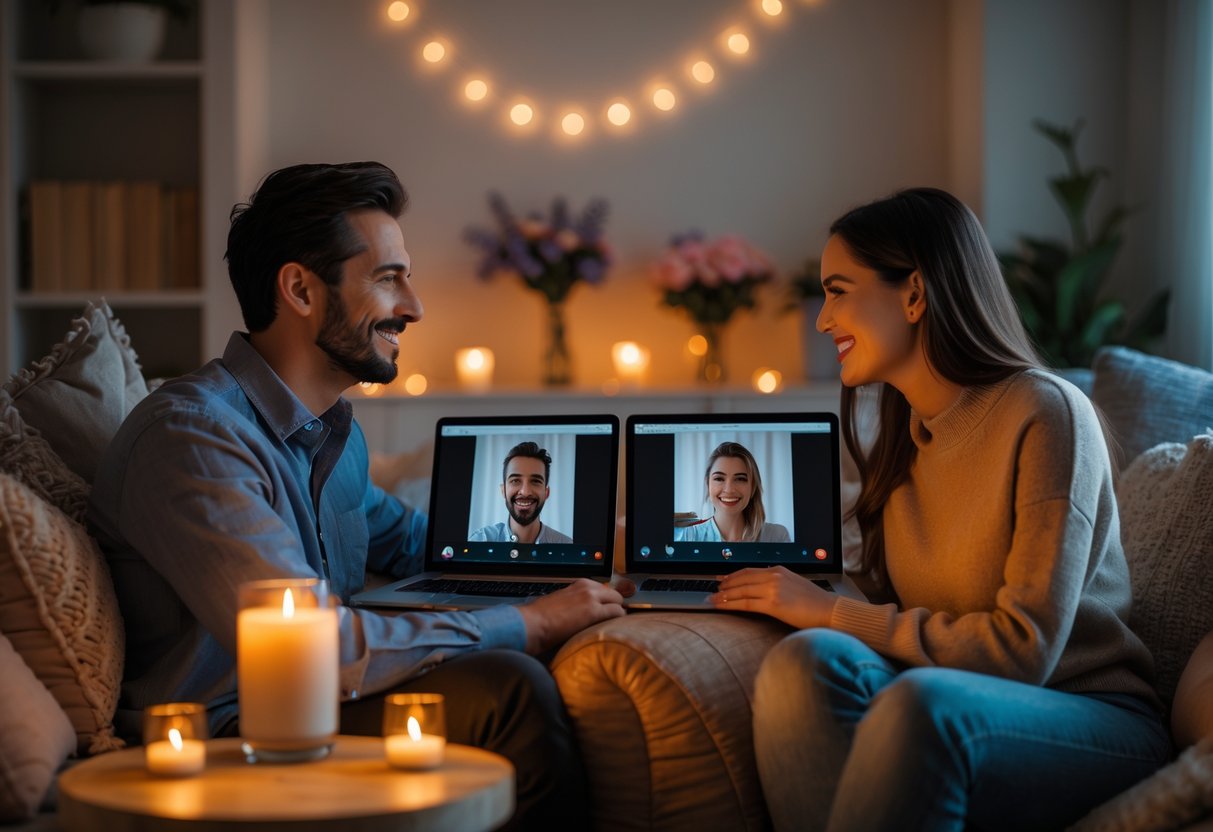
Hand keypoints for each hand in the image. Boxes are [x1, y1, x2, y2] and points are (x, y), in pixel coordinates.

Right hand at [516, 579, 626, 654]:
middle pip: (614, 594)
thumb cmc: (540, 617)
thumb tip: (581, 612)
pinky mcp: (593, 611)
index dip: (607, 602)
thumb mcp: (561, 601)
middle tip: (613, 620)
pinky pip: (617, 612)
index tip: (607, 610)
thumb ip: (575, 602)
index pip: (604, 589)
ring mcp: (591, 598)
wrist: (532, 623)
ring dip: (617, 613)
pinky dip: (618, 620)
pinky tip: (613, 629)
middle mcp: (587, 587)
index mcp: (579, 584)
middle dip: (615, 606)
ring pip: (618, 601)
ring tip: (612, 626)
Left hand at [711, 566, 837, 629]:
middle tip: (713, 590)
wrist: (829, 610)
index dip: (732, 575)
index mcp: (778, 570)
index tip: (722, 579)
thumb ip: (777, 583)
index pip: (749, 571)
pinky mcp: (773, 604)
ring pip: (740, 591)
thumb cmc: (814, 602)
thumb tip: (761, 589)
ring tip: (712, 599)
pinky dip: (730, 604)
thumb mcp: (794, 584)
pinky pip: (745, 604)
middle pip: (742, 579)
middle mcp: (774, 576)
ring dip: (724, 595)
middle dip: (725, 585)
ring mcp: (773, 589)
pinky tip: (722, 606)